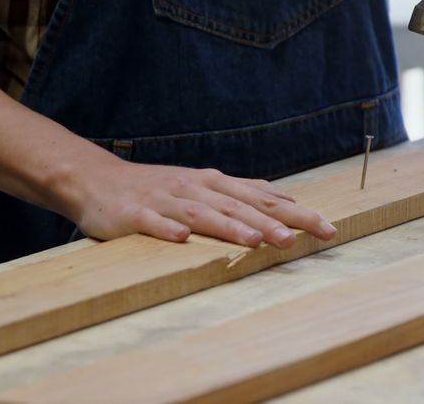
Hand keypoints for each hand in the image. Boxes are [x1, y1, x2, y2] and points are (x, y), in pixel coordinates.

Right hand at [57, 156, 337, 248]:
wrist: (96, 180)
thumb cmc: (154, 187)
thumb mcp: (200, 184)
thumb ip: (238, 192)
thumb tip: (282, 197)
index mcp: (212, 183)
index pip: (262, 198)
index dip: (295, 212)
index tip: (327, 227)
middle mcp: (193, 188)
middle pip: (238, 205)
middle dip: (270, 222)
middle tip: (300, 239)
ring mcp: (164, 201)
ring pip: (202, 214)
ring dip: (229, 227)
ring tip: (256, 241)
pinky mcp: (134, 215)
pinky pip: (153, 224)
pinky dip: (168, 230)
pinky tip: (183, 240)